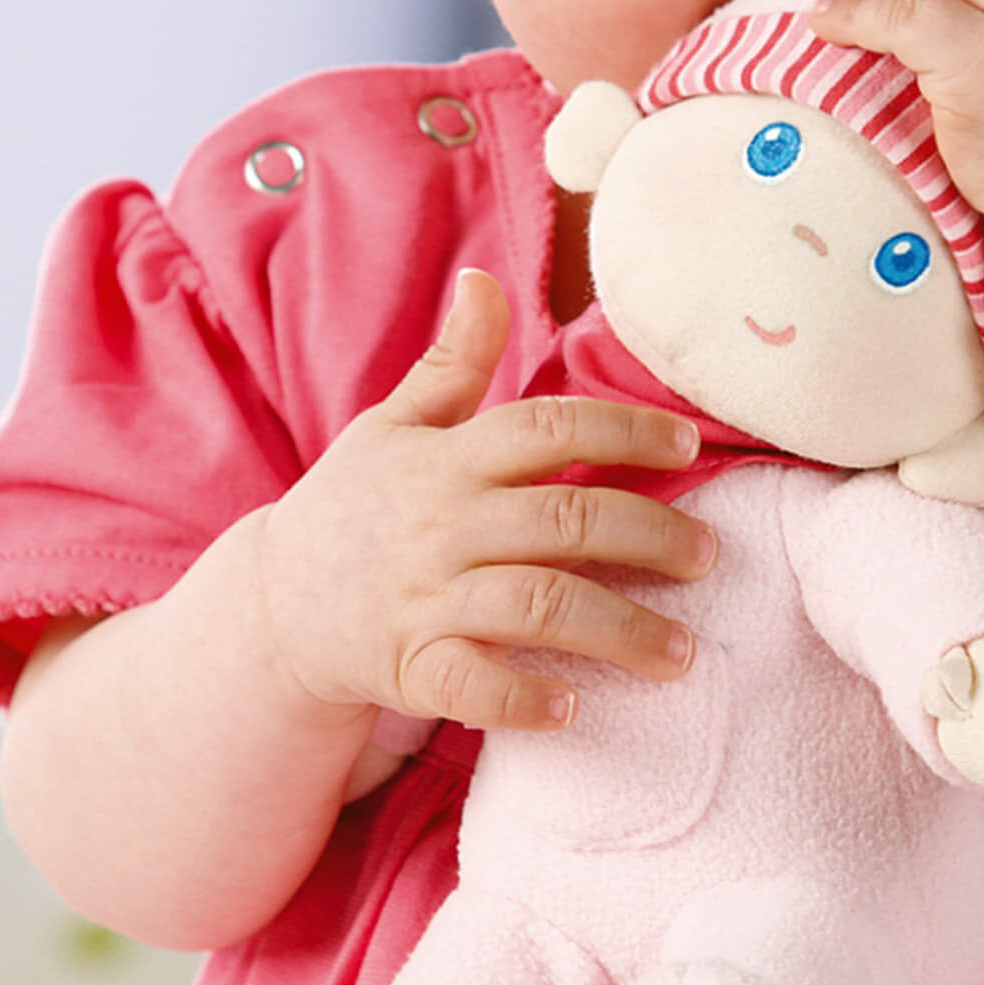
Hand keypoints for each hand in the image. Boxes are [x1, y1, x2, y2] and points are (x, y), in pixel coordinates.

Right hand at [253, 269, 713, 730]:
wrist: (273, 604)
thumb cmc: (355, 505)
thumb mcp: (395, 423)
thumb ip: (455, 360)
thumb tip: (484, 278)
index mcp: (449, 459)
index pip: (548, 428)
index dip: (623, 431)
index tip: (688, 445)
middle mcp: (444, 524)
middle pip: (564, 519)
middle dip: (650, 535)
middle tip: (710, 555)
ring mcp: (425, 597)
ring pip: (538, 606)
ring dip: (618, 629)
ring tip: (683, 651)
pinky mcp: (409, 665)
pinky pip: (471, 684)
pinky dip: (522, 698)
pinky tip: (574, 706)